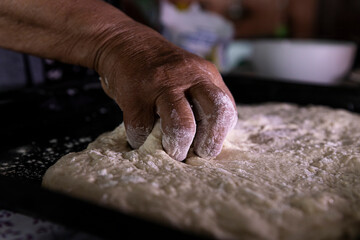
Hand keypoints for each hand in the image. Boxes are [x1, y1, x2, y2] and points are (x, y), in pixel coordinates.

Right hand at [96, 21, 237, 160]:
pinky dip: (140, 140)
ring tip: (170, 151)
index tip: (205, 148)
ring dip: (177, 147)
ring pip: (181, 125)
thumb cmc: (160, 71)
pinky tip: (140, 136)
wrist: (125, 43)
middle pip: (216, 112)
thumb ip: (203, 102)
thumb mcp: (190, 76)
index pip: (227, 109)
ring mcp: (160, 84)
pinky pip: (142, 129)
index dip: (219, 135)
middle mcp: (188, 77)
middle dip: (209, 143)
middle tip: (195, 154)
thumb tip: (209, 142)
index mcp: (205, 76)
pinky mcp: (134, 94)